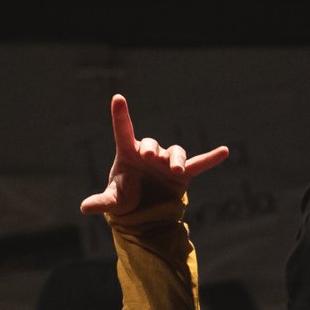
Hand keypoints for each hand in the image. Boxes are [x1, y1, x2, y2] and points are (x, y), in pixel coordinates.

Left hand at [80, 94, 228, 218]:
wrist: (144, 211)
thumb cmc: (125, 198)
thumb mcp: (113, 201)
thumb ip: (101, 202)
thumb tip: (85, 208)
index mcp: (128, 153)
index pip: (124, 131)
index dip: (121, 115)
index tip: (118, 98)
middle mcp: (149, 153)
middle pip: (152, 143)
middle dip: (151, 149)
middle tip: (148, 157)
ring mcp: (167, 162)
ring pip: (175, 152)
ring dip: (175, 159)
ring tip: (174, 170)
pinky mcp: (183, 174)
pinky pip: (198, 164)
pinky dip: (211, 159)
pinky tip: (224, 151)